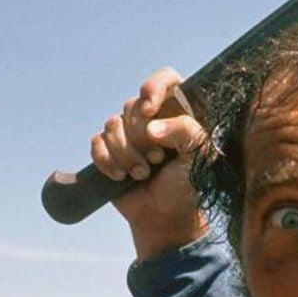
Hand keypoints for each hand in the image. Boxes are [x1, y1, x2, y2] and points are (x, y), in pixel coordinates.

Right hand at [91, 66, 209, 260]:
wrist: (166, 217)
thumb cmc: (189, 186)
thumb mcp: (200, 157)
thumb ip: (186, 131)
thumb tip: (151, 126)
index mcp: (180, 113)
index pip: (167, 79)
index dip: (153, 87)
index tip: (148, 109)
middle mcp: (154, 118)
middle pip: (132, 106)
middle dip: (141, 138)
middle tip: (157, 160)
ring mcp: (130, 134)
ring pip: (112, 124)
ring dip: (126, 153)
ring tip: (143, 173)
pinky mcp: (110, 150)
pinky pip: (96, 142)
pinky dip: (106, 160)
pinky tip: (120, 177)